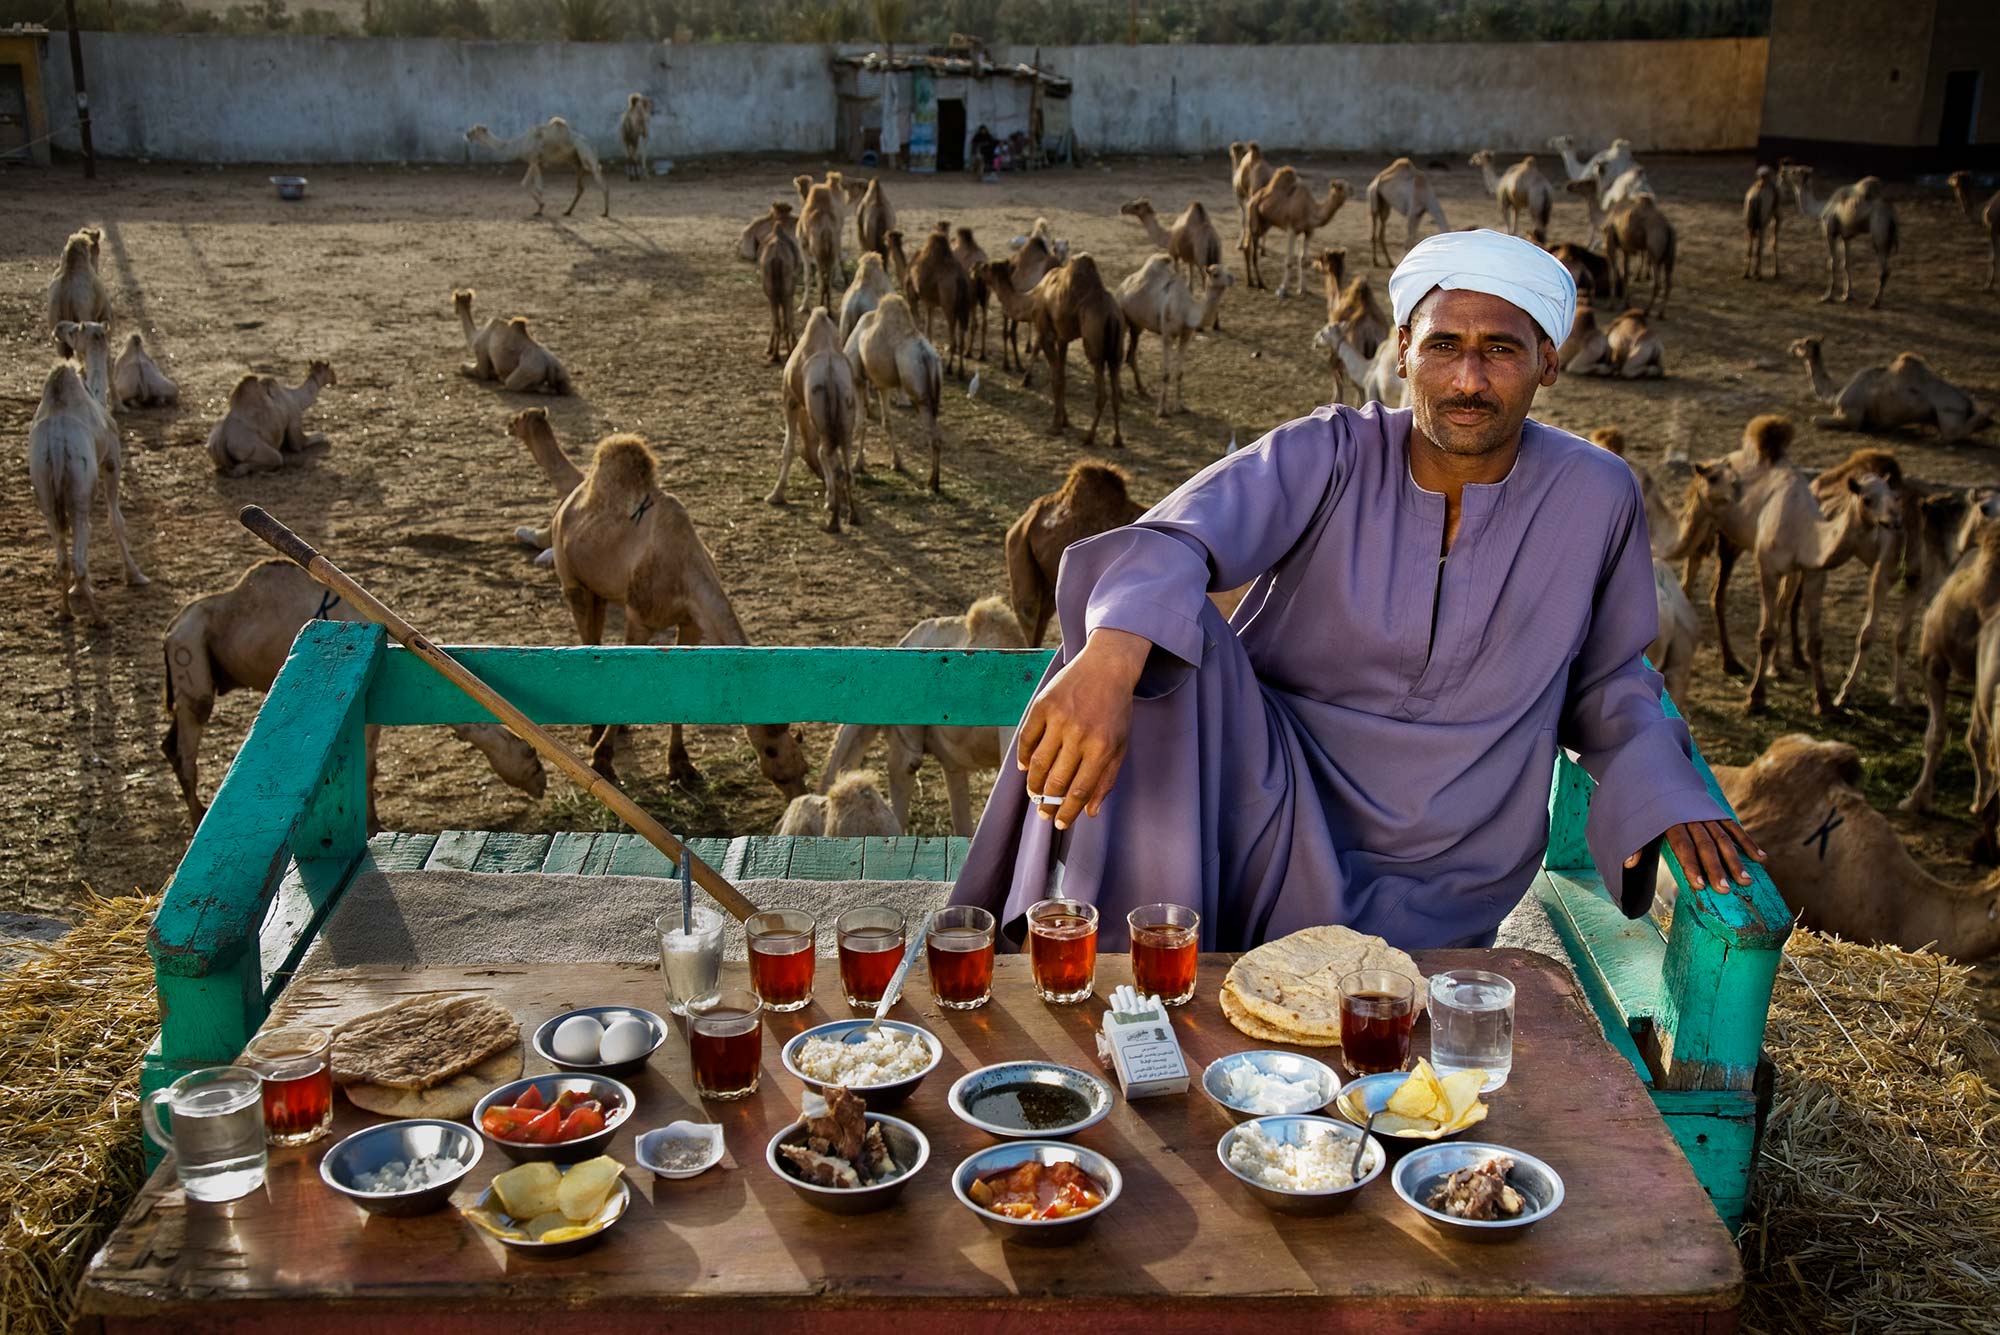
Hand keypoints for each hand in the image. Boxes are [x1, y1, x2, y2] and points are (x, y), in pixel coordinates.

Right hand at [1017, 628, 1150, 829]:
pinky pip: (1027, 739)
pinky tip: (1023, 768)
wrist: (1107, 667)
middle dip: (1047, 802)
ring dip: (1033, 784)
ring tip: (1033, 793)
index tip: (1059, 823)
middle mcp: (1080, 735)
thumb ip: (1105, 780)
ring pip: (1037, 763)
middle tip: (1042, 811)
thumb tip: (1089, 812)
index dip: (1067, 812)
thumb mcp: (1120, 745)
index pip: (1079, 791)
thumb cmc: (1116, 711)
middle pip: (1056, 780)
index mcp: (1102, 748)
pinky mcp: (1043, 705)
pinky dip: (1022, 757)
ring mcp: (1059, 719)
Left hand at [1628, 820, 1766, 890]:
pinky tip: (1761, 859)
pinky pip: (1734, 828)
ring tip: (1746, 881)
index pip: (1683, 846)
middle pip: (1706, 845)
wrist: (1659, 775)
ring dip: (1736, 860)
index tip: (1700, 886)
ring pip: (1723, 838)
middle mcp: (1692, 818)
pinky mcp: (1718, 813)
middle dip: (1716, 868)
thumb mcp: (1638, 822)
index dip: (1691, 866)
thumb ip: (1636, 844)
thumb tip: (1628, 864)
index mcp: (1671, 821)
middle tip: (1726, 889)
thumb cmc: (1648, 808)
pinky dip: (1748, 842)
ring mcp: (1707, 814)